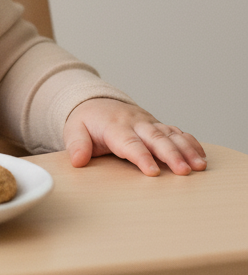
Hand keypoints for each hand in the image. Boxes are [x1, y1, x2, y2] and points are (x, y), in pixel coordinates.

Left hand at [64, 98, 206, 175]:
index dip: (141, 156)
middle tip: (184, 172)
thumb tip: (78, 161)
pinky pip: (176, 131)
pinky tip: (201, 156)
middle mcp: (134, 123)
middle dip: (170, 154)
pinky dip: (190, 142)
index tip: (152, 171)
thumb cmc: (86, 122)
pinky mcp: (157, 125)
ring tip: (199, 166)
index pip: (128, 142)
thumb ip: (76, 144)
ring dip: (186, 149)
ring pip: (170, 134)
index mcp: (113, 126)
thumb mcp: (74, 130)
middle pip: (155, 138)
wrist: (95, 102)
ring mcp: (148, 123)